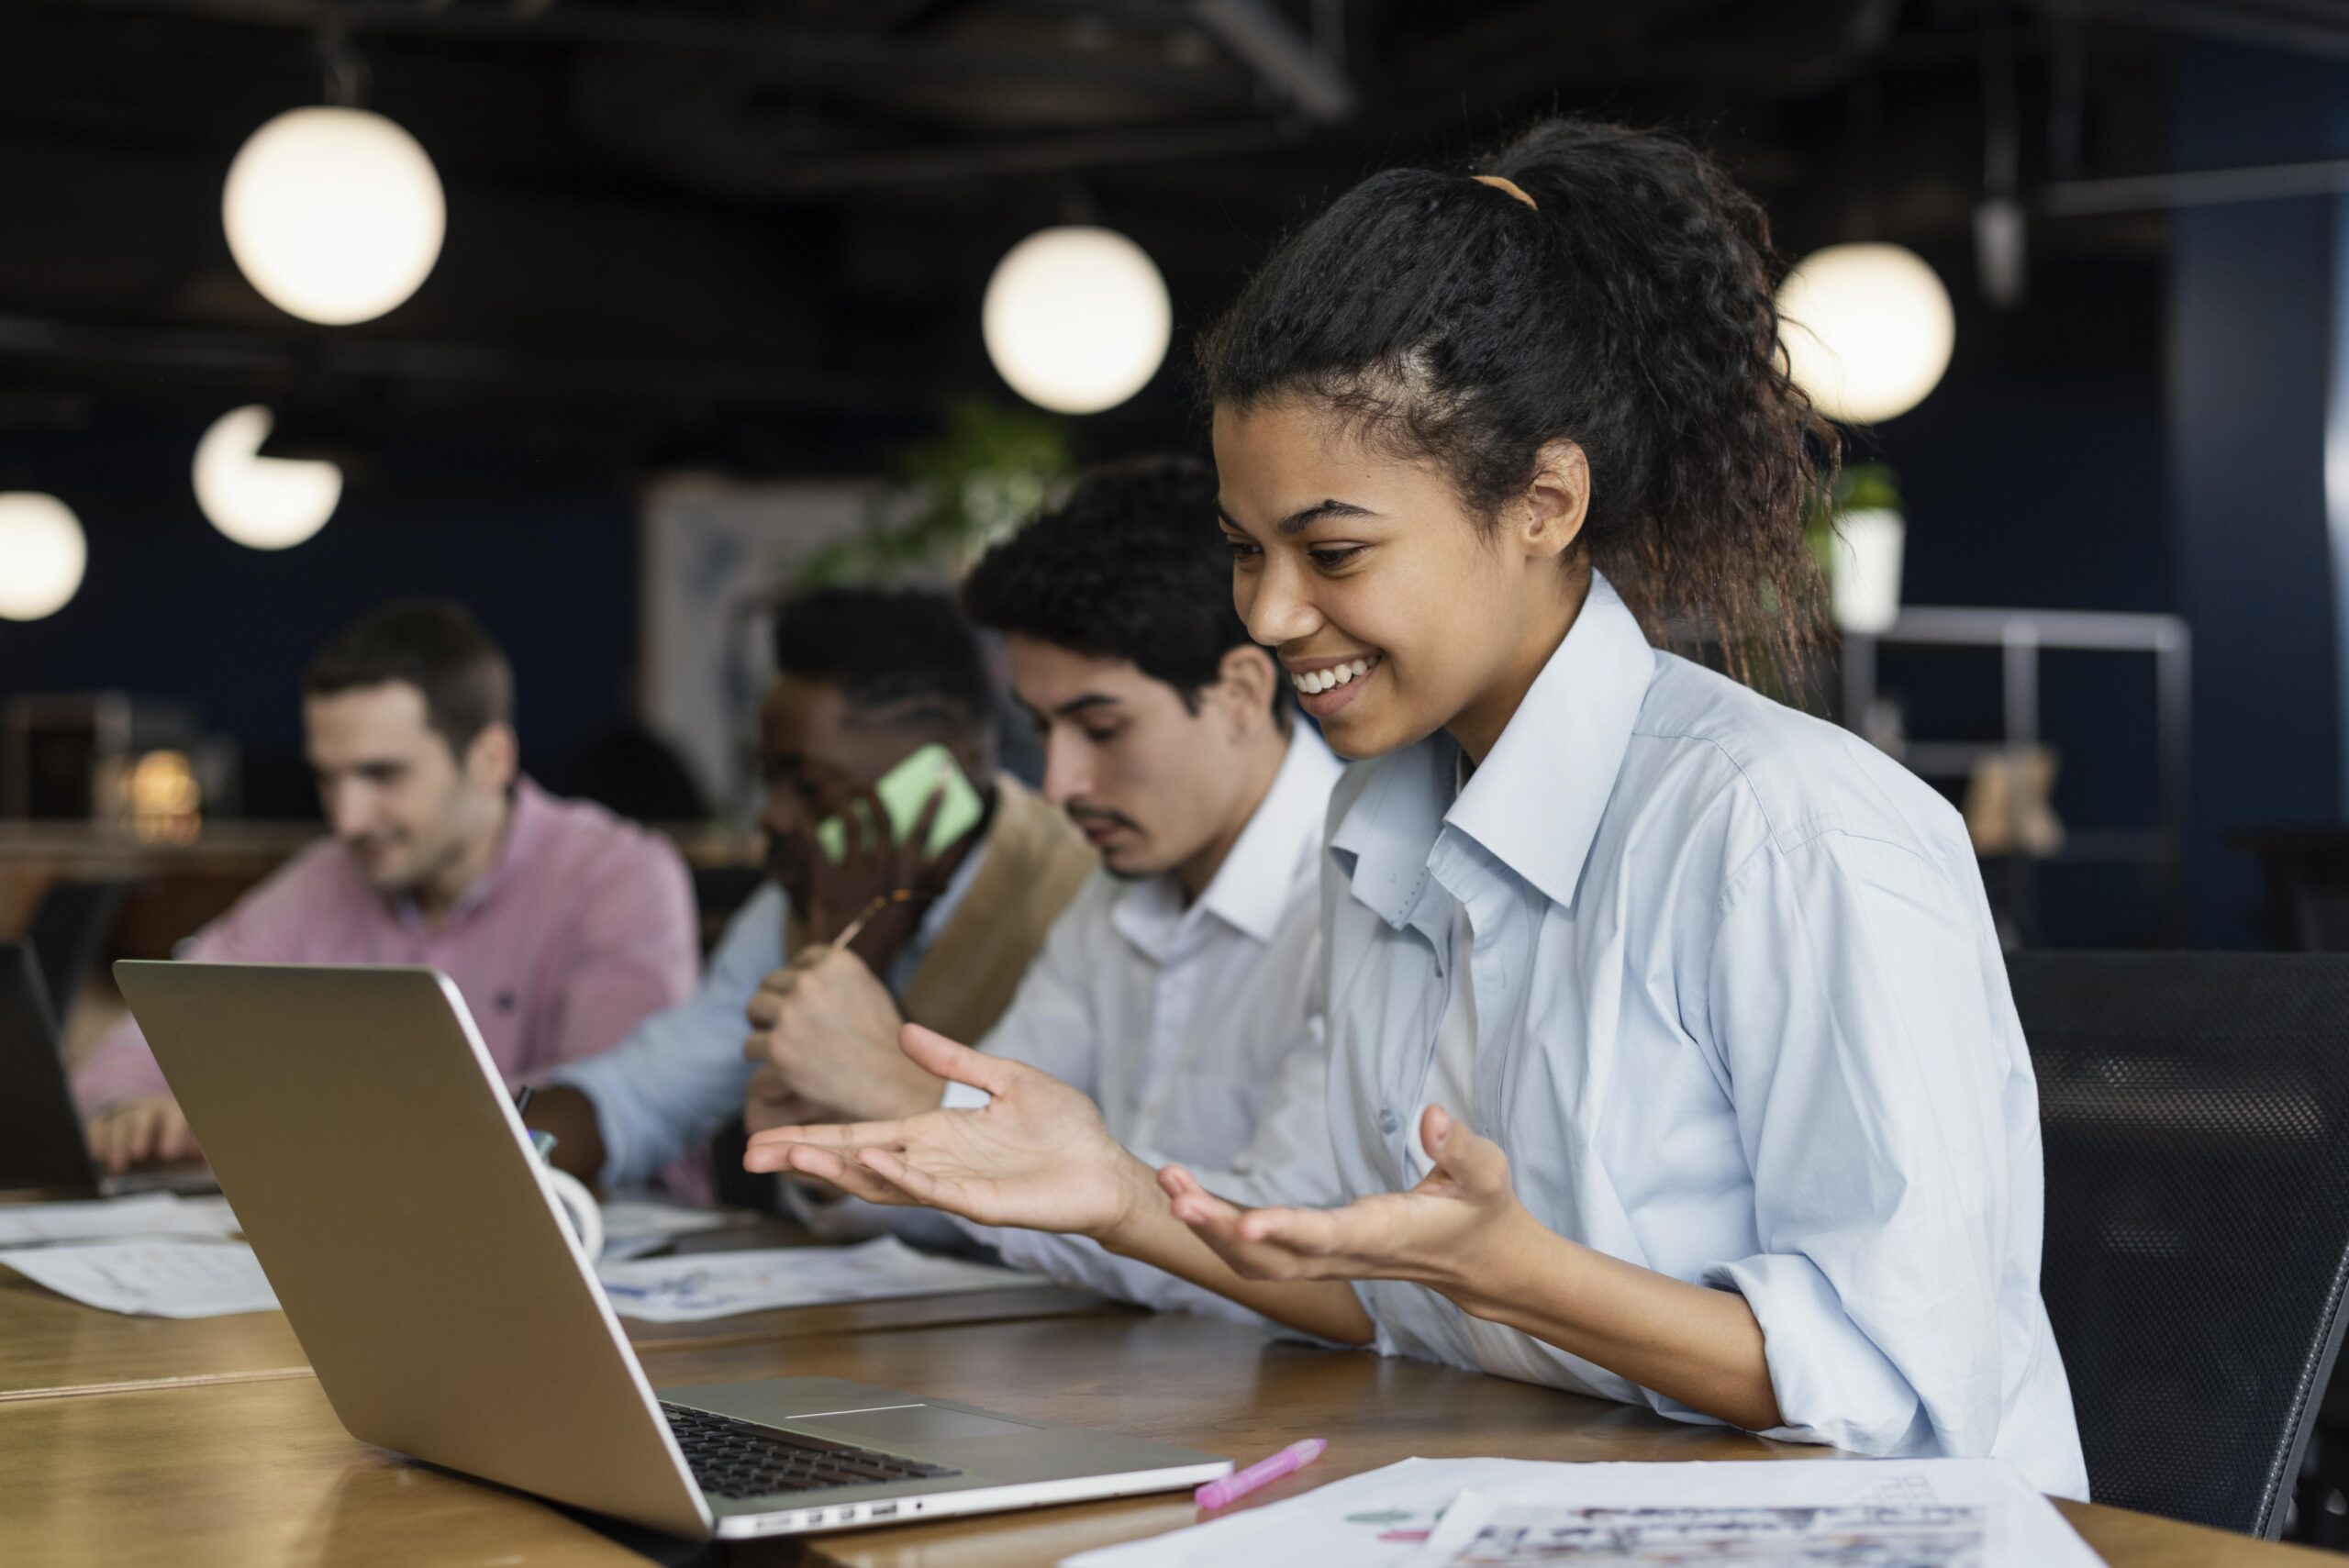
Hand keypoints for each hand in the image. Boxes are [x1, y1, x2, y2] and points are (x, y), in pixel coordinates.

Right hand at [84, 1092, 202, 1173]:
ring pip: (118, 1124)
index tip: (169, 1154)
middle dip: (140, 1134)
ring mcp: (124, 1113)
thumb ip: (203, 1150)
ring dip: (117, 1145)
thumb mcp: (196, 1143)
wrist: (152, 1121)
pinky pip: (97, 1127)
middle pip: (142, 1117)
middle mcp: (148, 1108)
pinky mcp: (102, 1121)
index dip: (173, 1132)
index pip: (176, 1116)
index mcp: (175, 1110)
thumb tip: (208, 1161)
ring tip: (118, 1167)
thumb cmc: (180, 1138)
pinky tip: (97, 1155)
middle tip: (139, 1155)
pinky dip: (96, 1140)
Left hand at [743, 947, 941, 1120]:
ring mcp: (791, 1013)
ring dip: (762, 1024)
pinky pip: (751, 1044)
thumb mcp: (870, 991)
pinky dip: (760, 1053)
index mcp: (836, 962)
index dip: (799, 980)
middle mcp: (811, 981)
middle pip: (771, 982)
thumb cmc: (885, 1041)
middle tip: (780, 1021)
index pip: (802, 960)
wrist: (891, 1082)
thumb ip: (838, 977)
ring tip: (774, 1040)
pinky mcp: (778, 1047)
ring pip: (755, 1008)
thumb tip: (807, 970)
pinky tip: (774, 1062)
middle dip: (775, 1001)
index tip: (802, 999)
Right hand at [743, 1024, 1159, 1241]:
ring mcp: (954, 1186)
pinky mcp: (982, 1204)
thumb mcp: (1005, 1078)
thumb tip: (906, 1031)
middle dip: (804, 1158)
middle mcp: (934, 1163)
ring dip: (839, 1168)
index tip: (761, 1135)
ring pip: (883, 1181)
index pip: (859, 1136)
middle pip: (855, 1162)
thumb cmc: (1063, 1127)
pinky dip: (900, 1176)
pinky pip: (934, 1191)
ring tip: (793, 1155)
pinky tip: (870, 1158)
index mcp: (934, 1134)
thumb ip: (955, 1060)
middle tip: (750, 1155)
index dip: (812, 1136)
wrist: (1106, 1165)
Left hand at [803, 783, 953, 973]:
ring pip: (850, 824)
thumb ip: (933, 875)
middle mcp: (882, 872)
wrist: (850, 964)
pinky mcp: (826, 882)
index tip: (939, 783)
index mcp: (906, 878)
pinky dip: (812, 826)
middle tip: (868, 787)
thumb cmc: (886, 935)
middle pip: (882, 819)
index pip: (923, 831)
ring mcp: (853, 876)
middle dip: (875, 796)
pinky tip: (809, 817)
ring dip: (844, 803)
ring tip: (839, 796)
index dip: (933, 805)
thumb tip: (952, 843)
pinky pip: (818, 844)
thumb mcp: (917, 908)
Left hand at [1163, 1106, 1530, 1305]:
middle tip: (1174, 1193)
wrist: (1481, 1263)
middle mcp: (1348, 1255)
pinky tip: (1187, 1197)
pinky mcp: (1316, 1254)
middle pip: (1273, 1258)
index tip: (1246, 1224)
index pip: (1330, 1237)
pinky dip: (1220, 1230)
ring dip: (1210, 1228)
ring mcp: (1328, 1261)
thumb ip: (1459, 1148)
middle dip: (1220, 1230)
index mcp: (1385, 1235)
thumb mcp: (1488, 1173)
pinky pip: (1259, 1254)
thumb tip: (1433, 1114)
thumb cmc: (1482, 1211)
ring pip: (1257, 1262)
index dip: (1288, 1232)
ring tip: (1170, 1184)